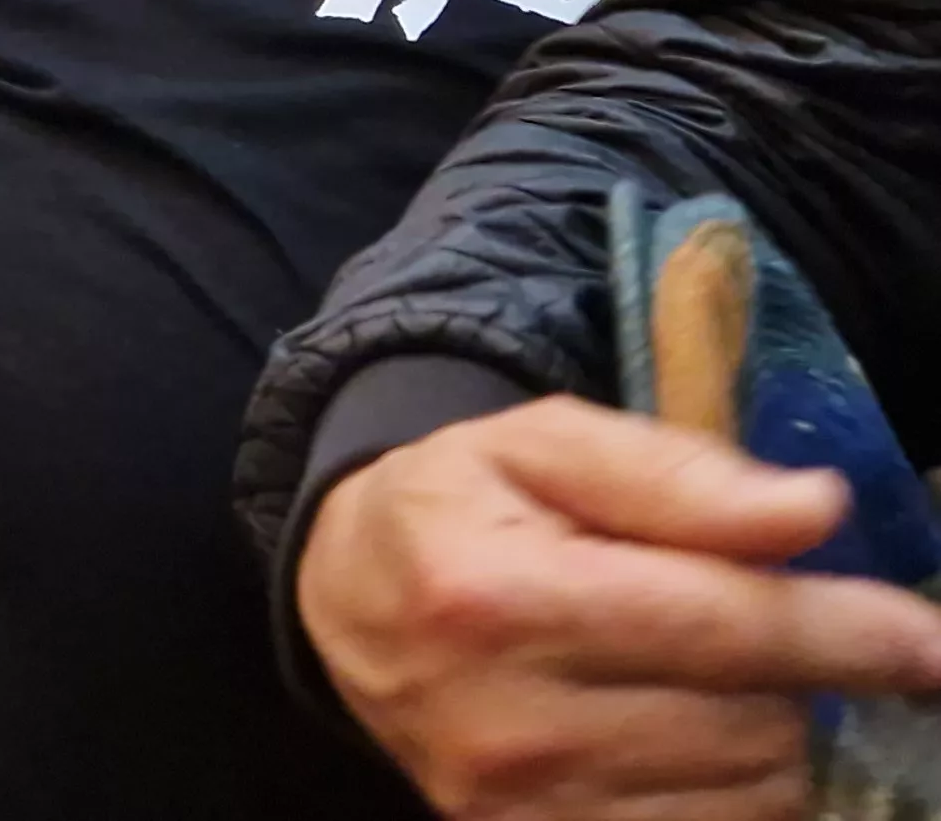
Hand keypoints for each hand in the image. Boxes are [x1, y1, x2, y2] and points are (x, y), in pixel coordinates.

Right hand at [300, 394, 940, 819]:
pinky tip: (697, 742)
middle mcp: (507, 721)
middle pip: (754, 724)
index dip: (849, 632)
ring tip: (705, 682)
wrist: (345, 600)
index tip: (925, 640)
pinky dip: (734, 796)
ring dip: (767, 741)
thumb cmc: (461, 507)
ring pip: (749, 796)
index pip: (722, 625)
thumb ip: (673, 473)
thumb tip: (812, 512)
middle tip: (748, 626)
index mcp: (499, 597)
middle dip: (790, 675)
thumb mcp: (543, 444)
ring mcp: (518, 808)